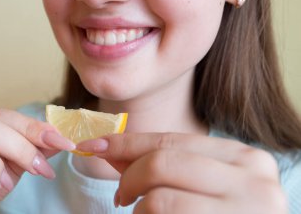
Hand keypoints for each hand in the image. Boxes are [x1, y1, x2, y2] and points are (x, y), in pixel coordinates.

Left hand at [77, 132, 287, 213]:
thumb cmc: (223, 212)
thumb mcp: (200, 183)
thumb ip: (160, 164)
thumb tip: (107, 146)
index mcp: (243, 157)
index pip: (171, 140)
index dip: (126, 142)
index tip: (94, 145)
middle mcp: (253, 179)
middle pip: (161, 162)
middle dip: (128, 176)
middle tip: (121, 194)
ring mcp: (246, 209)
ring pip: (158, 197)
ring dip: (139, 207)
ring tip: (143, 212)